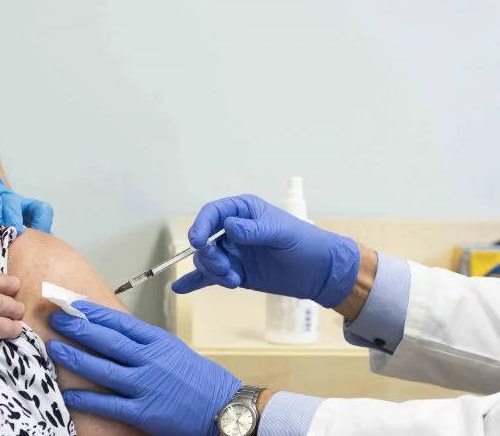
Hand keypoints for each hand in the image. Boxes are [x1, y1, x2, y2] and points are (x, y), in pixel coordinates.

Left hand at [47, 302, 241, 435]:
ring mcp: (144, 385)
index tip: (72, 304)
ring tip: (54, 348)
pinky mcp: (143, 411)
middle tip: (55, 317)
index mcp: (158, 341)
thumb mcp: (175, 351)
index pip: (118, 321)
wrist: (224, 407)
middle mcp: (149, 359)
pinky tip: (69, 396)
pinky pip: (108, 404)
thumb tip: (115, 334)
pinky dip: (86, 400)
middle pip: (105, 339)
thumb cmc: (201, 379)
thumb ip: (147, 343)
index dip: (92, 312)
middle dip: (76, 326)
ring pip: (100, 368)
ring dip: (73, 357)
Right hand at [172, 194, 360, 307]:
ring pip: (207, 261)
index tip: (197, 242)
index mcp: (244, 211)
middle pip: (205, 240)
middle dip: (210, 257)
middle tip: (227, 270)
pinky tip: (180, 289)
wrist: (319, 271)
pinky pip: (210, 277)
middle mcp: (233, 230)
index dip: (200, 226)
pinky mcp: (235, 273)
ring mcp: (233, 253)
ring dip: (214, 273)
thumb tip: (229, 228)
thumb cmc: (304, 243)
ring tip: (234, 282)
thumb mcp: (282, 233)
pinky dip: (195, 282)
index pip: (213, 213)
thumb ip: (255, 230)